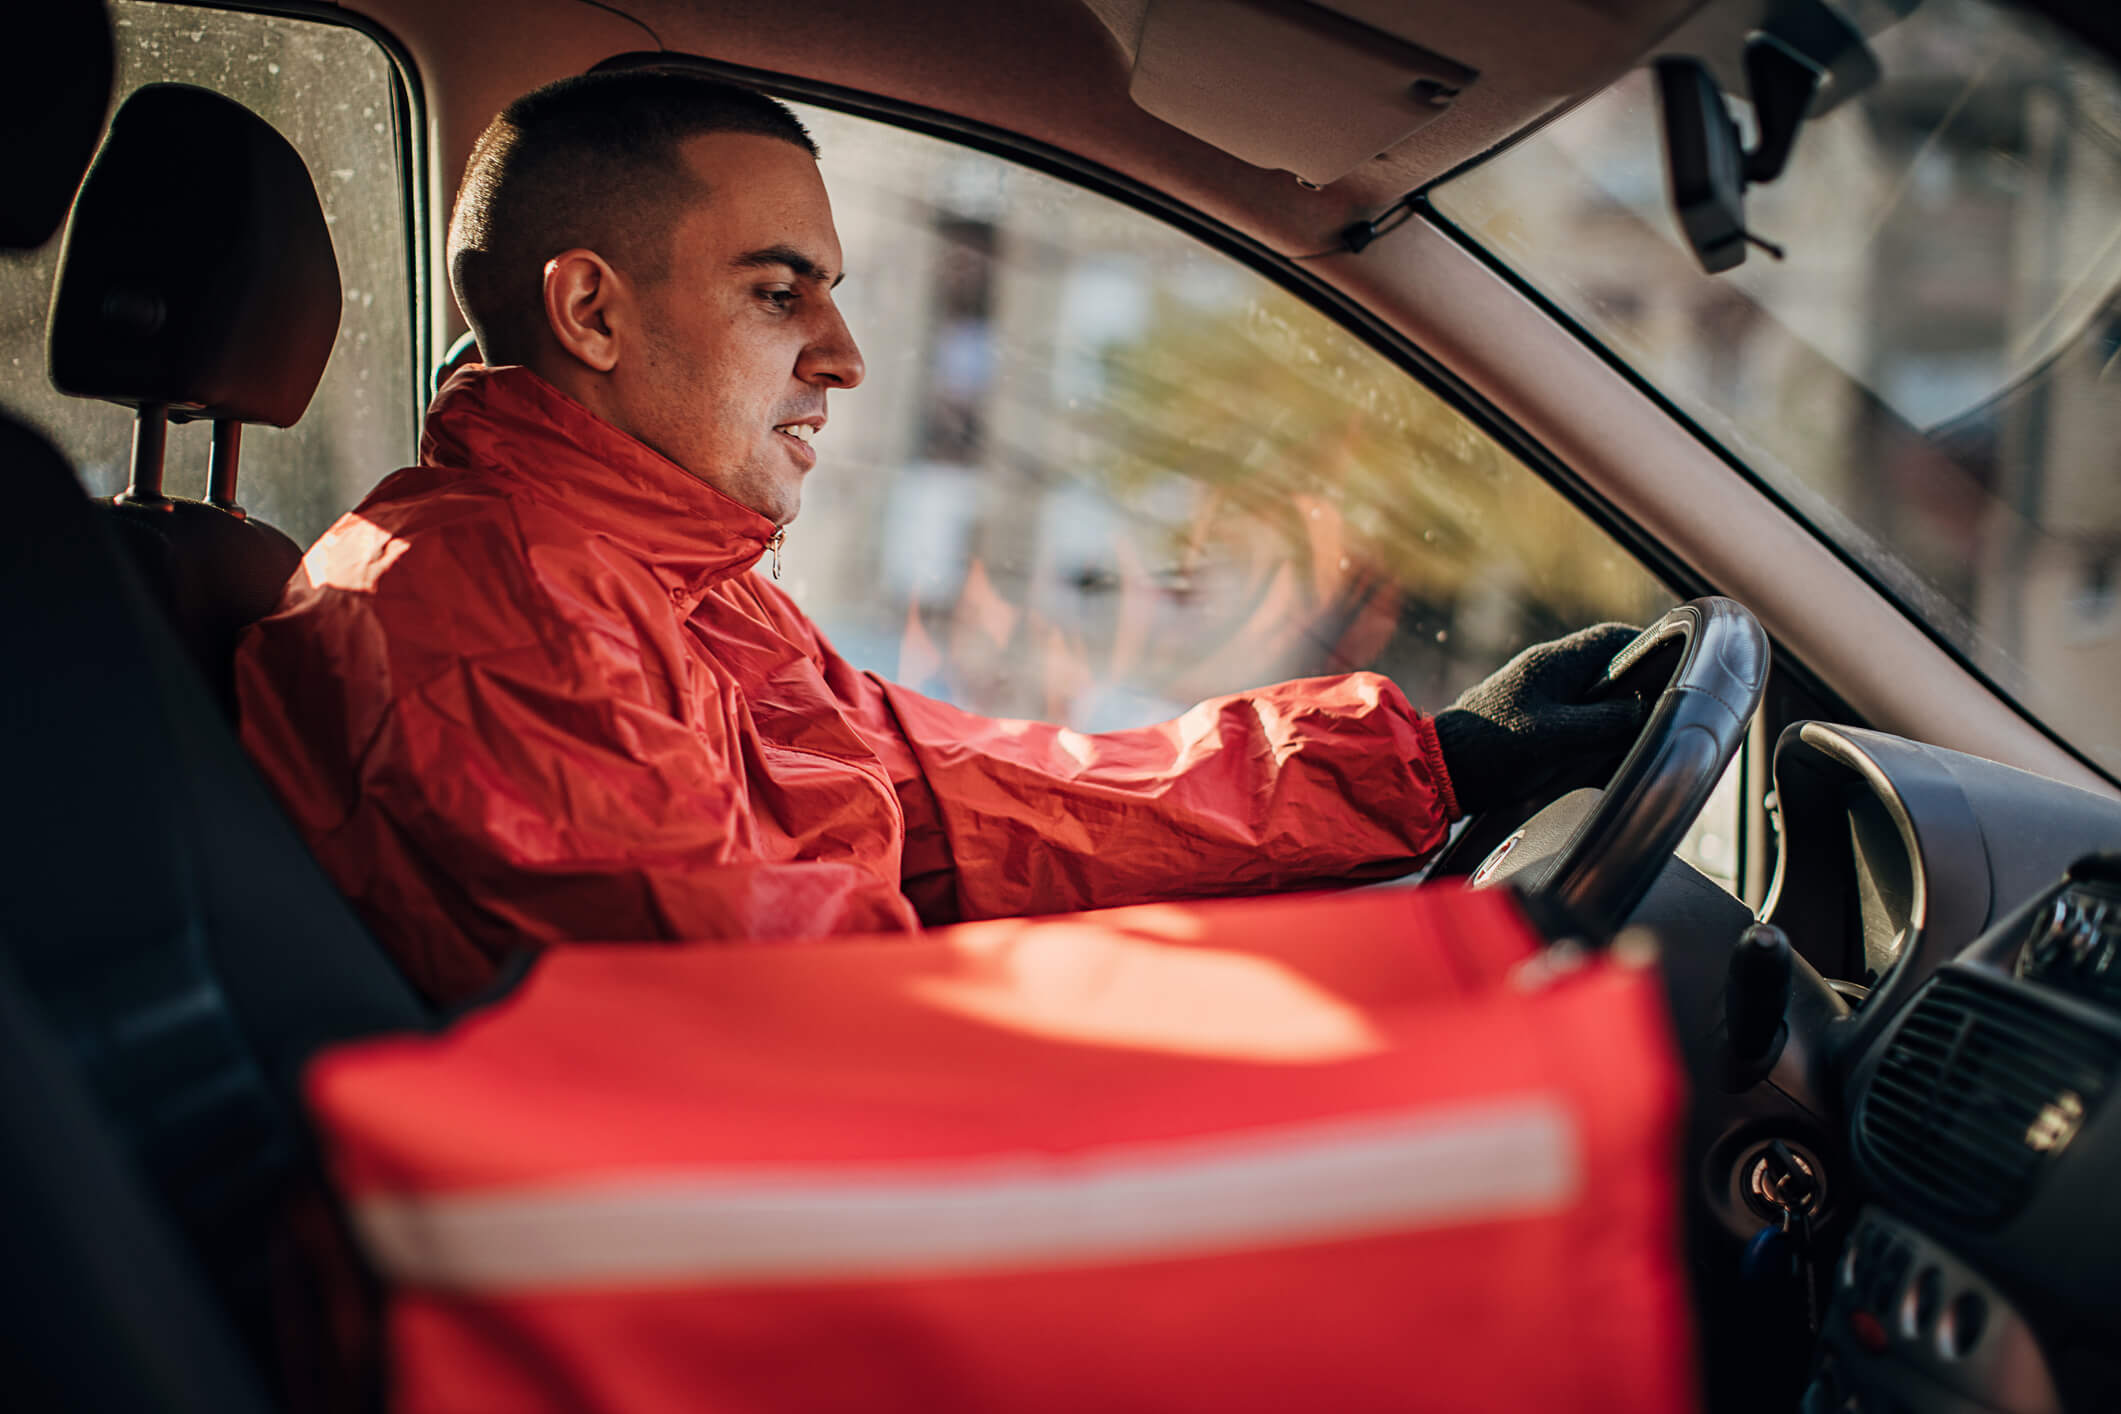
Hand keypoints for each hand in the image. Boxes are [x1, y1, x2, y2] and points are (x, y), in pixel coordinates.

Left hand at [1431, 623, 1647, 814]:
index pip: (1612, 637)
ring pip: (1589, 686)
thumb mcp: (1554, 737)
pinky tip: (1603, 741)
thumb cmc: (1491, 750)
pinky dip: (1593, 717)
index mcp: (1552, 663)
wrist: (1437, 770)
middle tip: (1664, 701)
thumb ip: (1602, 721)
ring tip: (1640, 723)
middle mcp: (1544, 670)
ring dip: (1614, 700)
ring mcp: (1534, 691)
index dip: (1649, 645)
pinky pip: (1572, 706)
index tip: (1678, 661)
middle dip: (1636, 677)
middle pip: (1604, 662)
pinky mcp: (1526, 714)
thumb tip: (1642, 708)